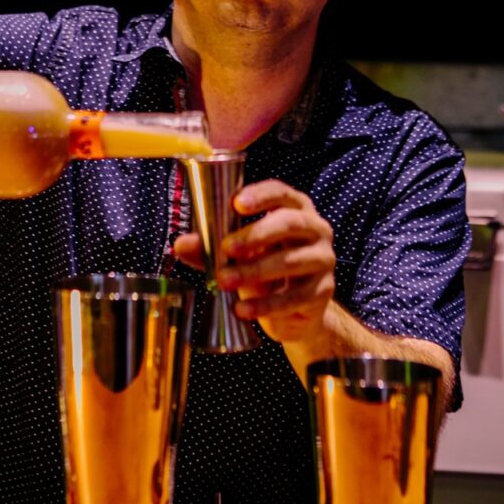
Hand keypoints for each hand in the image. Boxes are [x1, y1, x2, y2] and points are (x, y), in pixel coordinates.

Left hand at [174, 179, 335, 347]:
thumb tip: (180, 244)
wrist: (294, 311)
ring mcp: (324, 260)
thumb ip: (209, 247)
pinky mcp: (323, 291)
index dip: (261, 195)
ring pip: (292, 261)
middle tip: (227, 248)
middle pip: (290, 223)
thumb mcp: (237, 254)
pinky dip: (265, 305)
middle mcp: (316, 229)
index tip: (237, 203)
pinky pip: (294, 297)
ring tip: (224, 281)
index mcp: (295, 209)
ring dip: (254, 271)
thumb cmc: (265, 269)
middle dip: (255, 234)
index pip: (281, 193)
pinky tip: (242, 309)